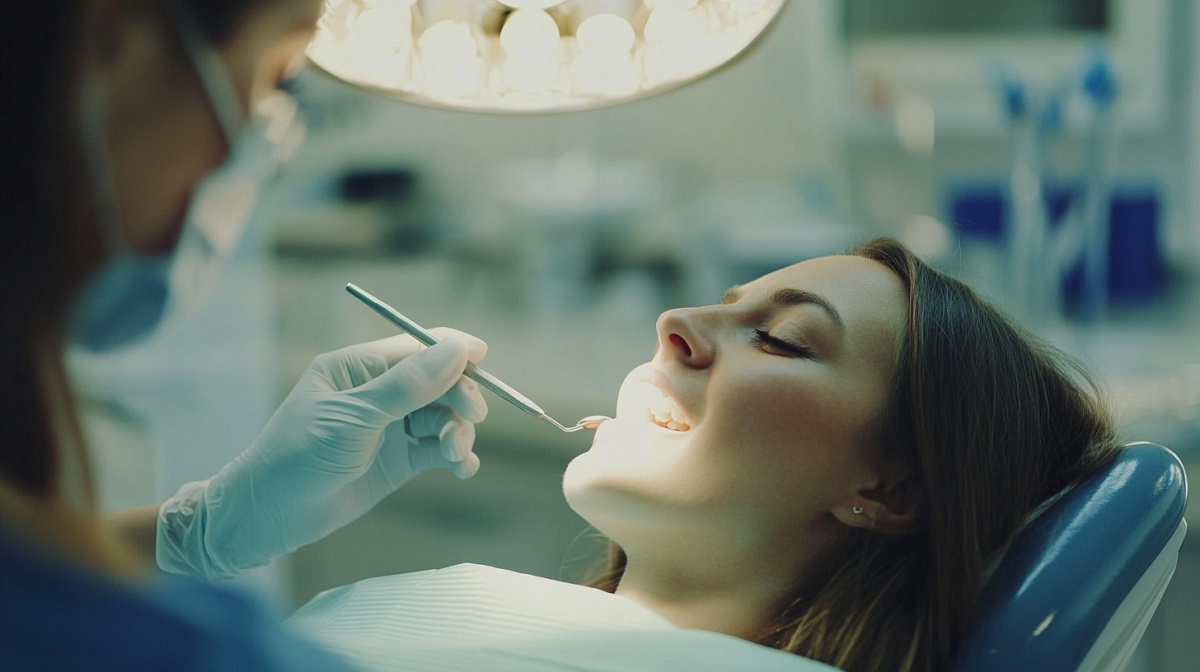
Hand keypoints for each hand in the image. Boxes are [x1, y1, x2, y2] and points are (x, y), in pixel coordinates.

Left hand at [156, 330, 487, 579]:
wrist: (267, 517)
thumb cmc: (297, 456)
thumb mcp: (352, 418)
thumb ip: (407, 386)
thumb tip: (457, 350)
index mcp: (358, 367)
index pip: (417, 347)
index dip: (452, 350)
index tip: (483, 359)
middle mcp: (378, 392)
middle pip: (439, 382)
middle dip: (459, 396)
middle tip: (471, 417)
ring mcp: (390, 427)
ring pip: (443, 417)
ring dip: (458, 431)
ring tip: (454, 454)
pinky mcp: (399, 460)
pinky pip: (439, 449)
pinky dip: (456, 456)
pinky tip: (462, 468)